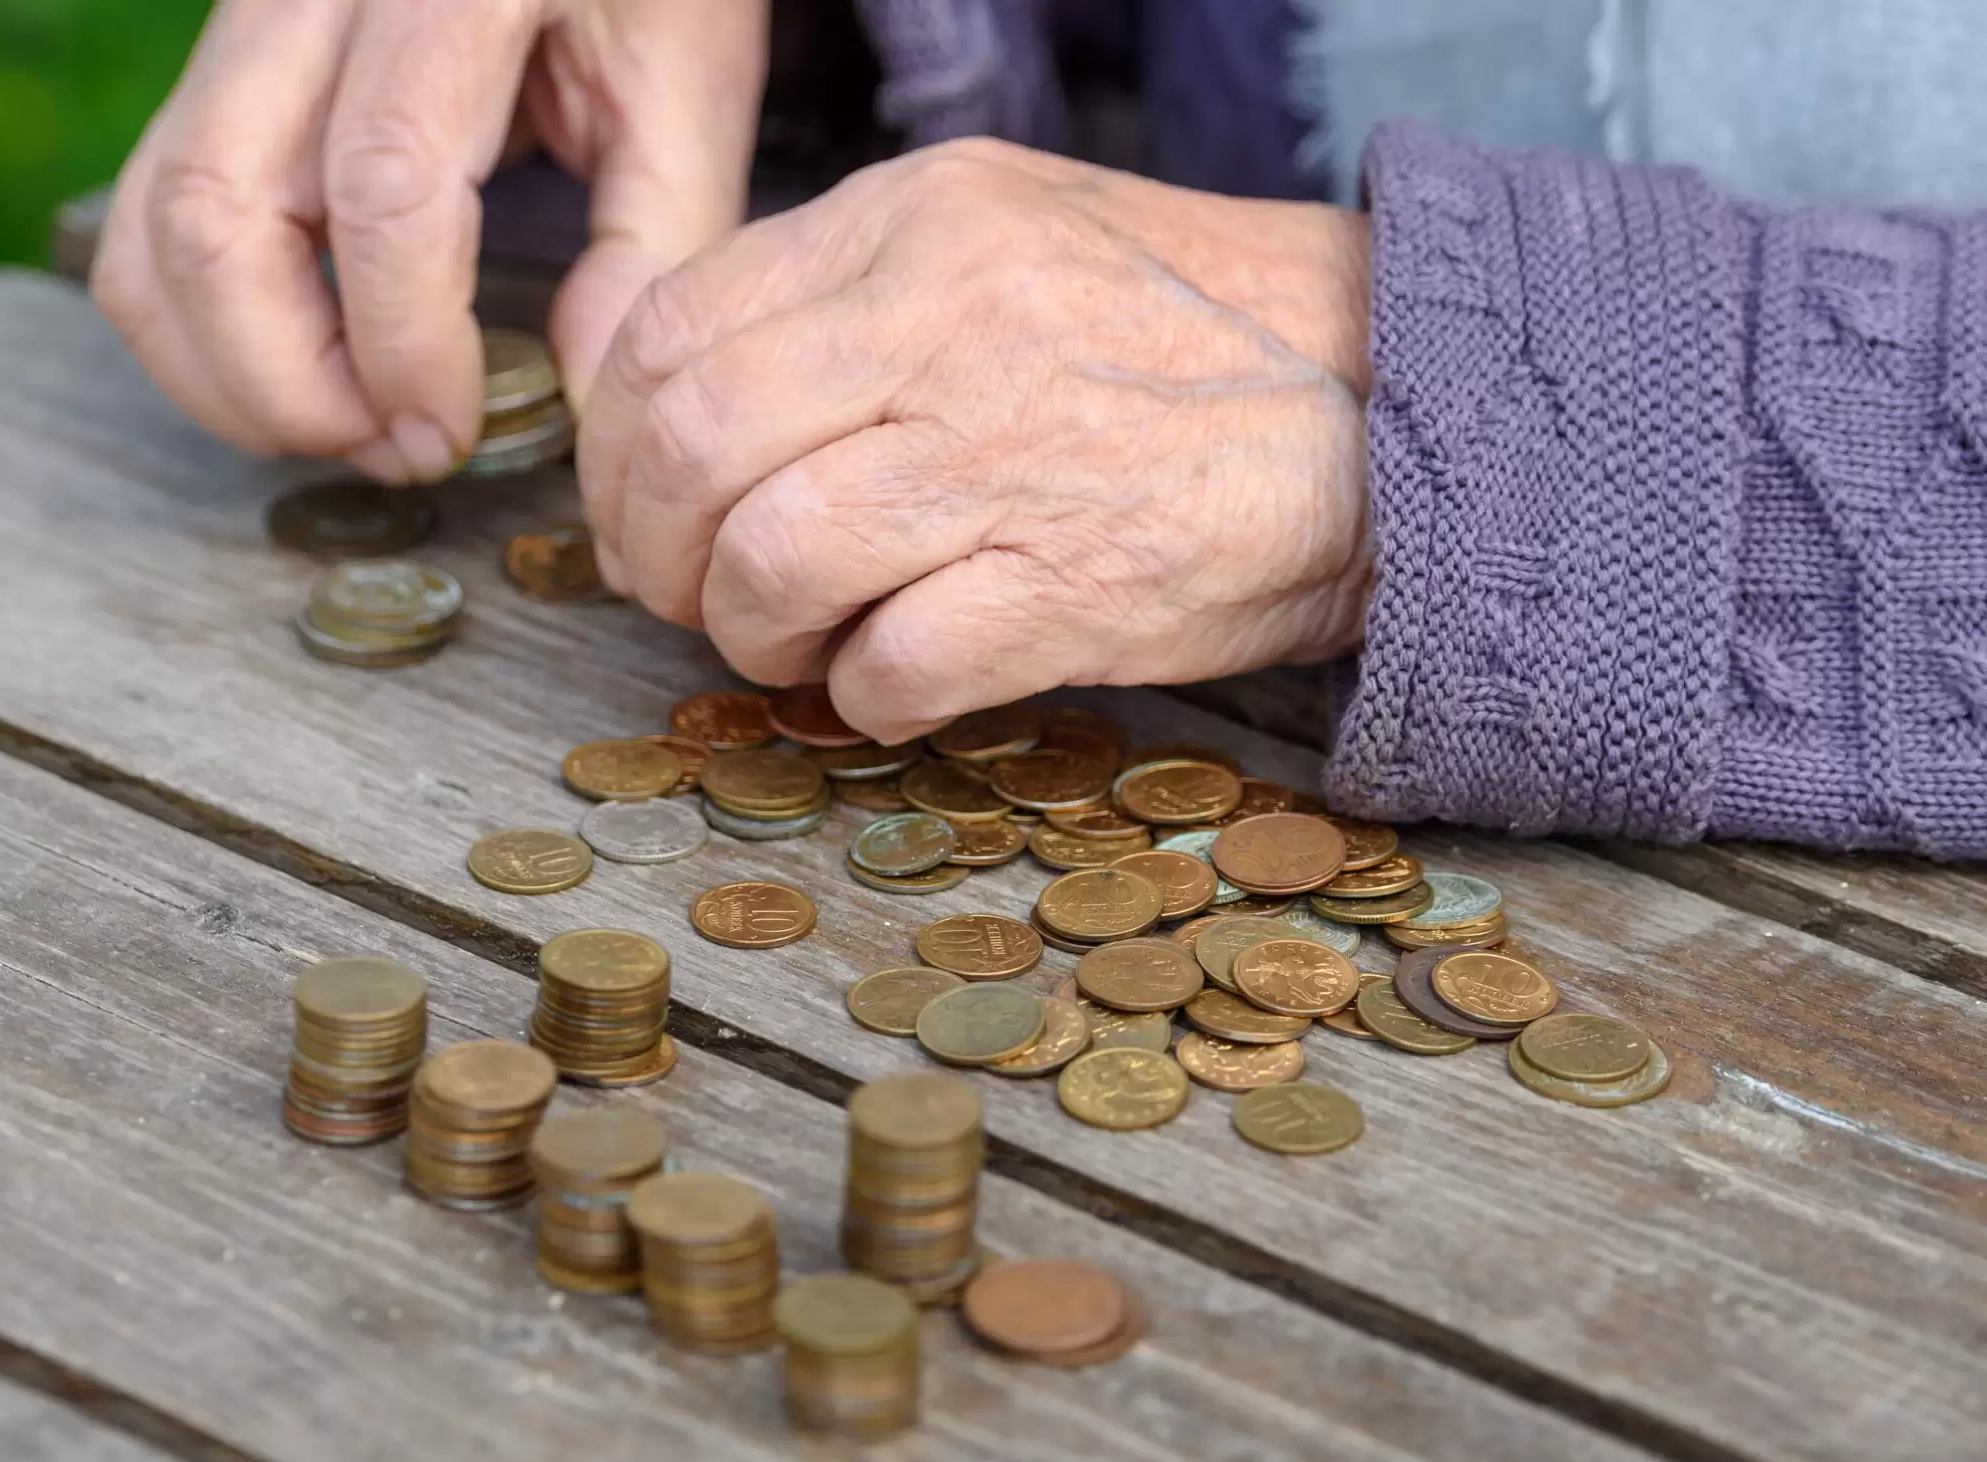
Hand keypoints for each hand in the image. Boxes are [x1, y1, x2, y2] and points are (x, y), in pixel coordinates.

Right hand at [93, 0, 766, 482]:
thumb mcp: (689, 74)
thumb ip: (658, 239)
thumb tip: (584, 397)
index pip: (380, 180)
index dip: (403, 342)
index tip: (454, 430)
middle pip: (214, 209)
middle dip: (288, 381)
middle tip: (397, 449)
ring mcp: (240, 25)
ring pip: (151, 227)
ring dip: (228, 372)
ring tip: (350, 427)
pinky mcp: (213, 71)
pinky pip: (143, 220)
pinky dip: (197, 331)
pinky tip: (301, 375)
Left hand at [578, 139, 1375, 742]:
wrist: (1392, 404)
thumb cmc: (1177, 340)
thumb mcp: (1004, 244)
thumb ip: (842, 301)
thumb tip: (674, 403)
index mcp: (918, 221)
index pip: (668, 330)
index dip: (613, 448)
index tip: (637, 508)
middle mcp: (951, 318)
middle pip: (688, 449)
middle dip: (656, 553)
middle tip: (694, 594)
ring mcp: (1011, 453)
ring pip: (766, 564)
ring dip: (751, 635)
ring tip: (798, 641)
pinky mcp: (1072, 586)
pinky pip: (885, 669)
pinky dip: (861, 697)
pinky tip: (897, 677)